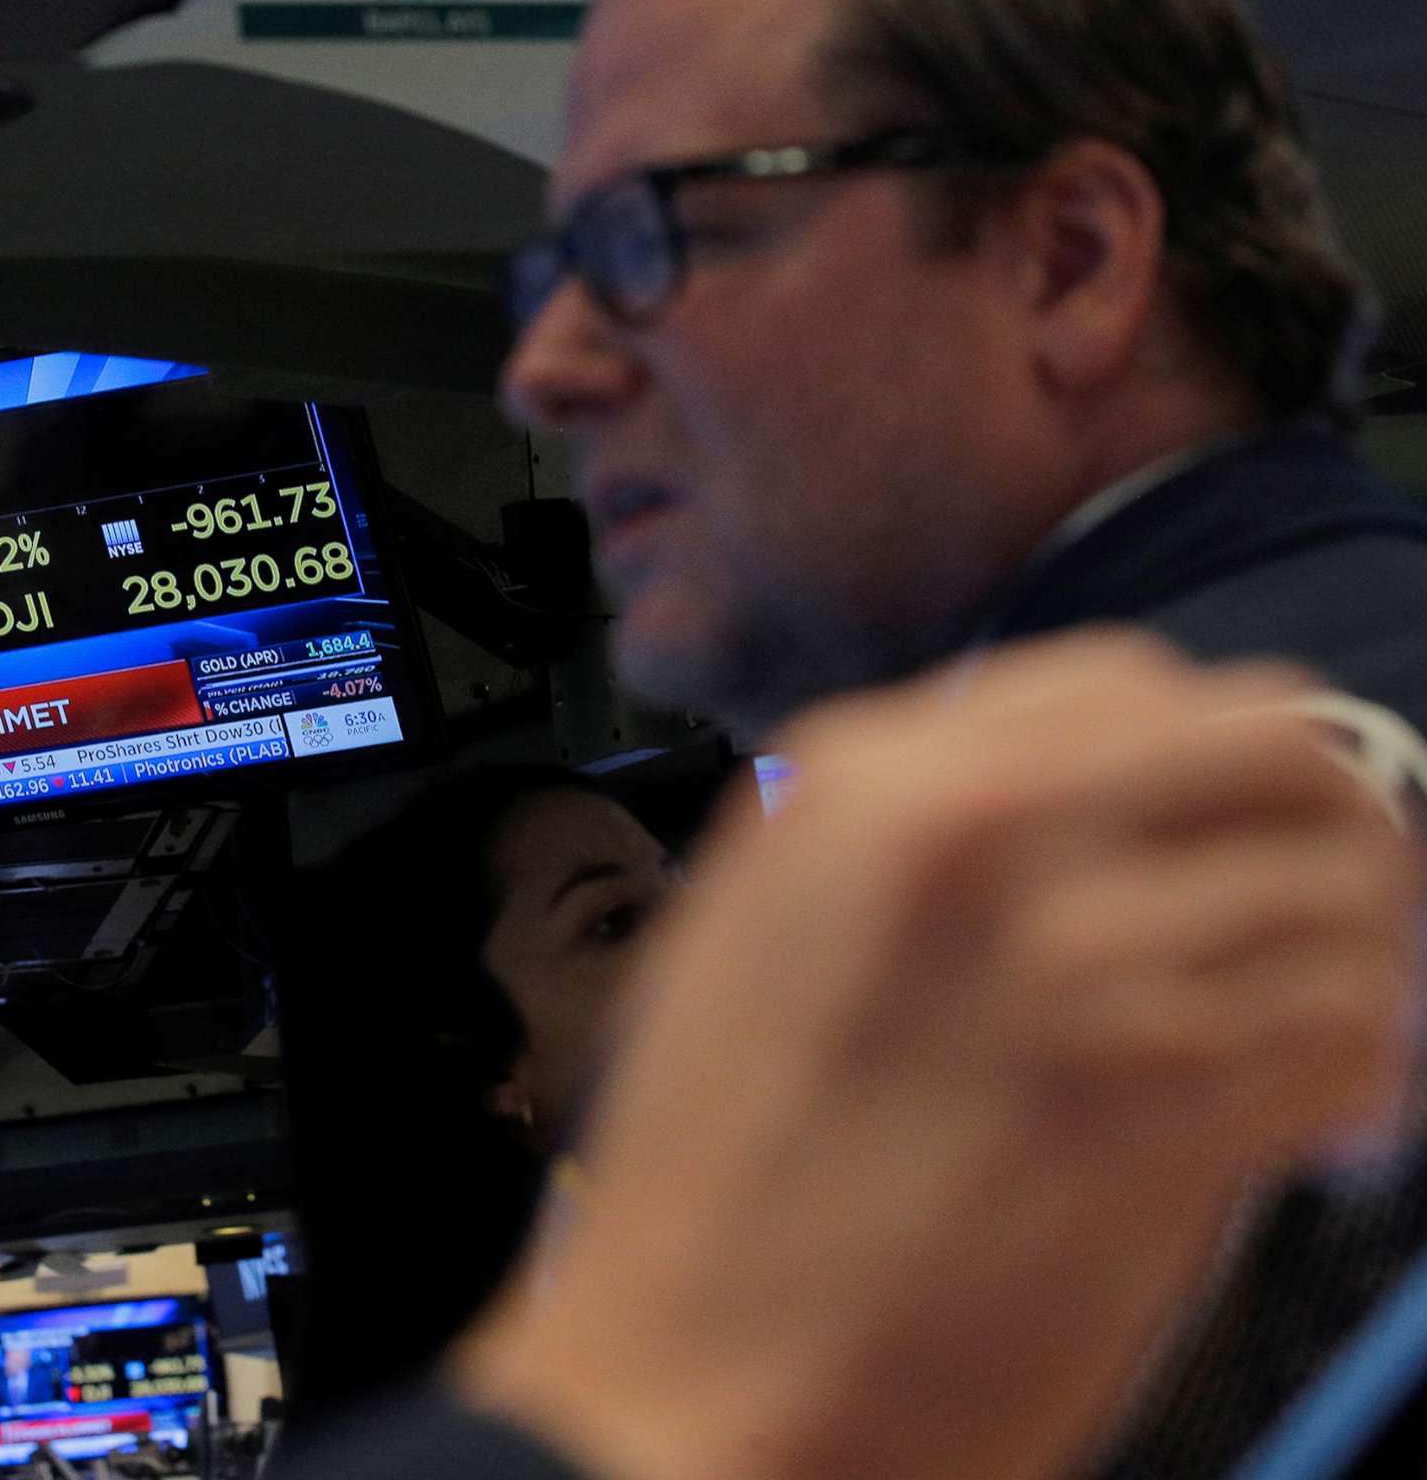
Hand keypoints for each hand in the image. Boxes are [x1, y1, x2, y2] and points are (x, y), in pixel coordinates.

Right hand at [454, 633, 1420, 1479]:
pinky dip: (1357, 1075)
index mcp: (860, 777)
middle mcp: (977, 827)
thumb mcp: (757, 936)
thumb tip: (1091, 824)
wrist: (691, 1370)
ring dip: (1349, 965)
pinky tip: (1302, 1123)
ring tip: (1302, 1040)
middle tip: (1310, 916)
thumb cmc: (714, 1186)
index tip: (1216, 838)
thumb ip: (906, 844)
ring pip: (1340, 886)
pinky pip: (1352, 1027)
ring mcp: (1076, 951)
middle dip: (1319, 826)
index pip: (1125, 678)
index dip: (1199, 765)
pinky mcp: (1165, 1093)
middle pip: (1266, 741)